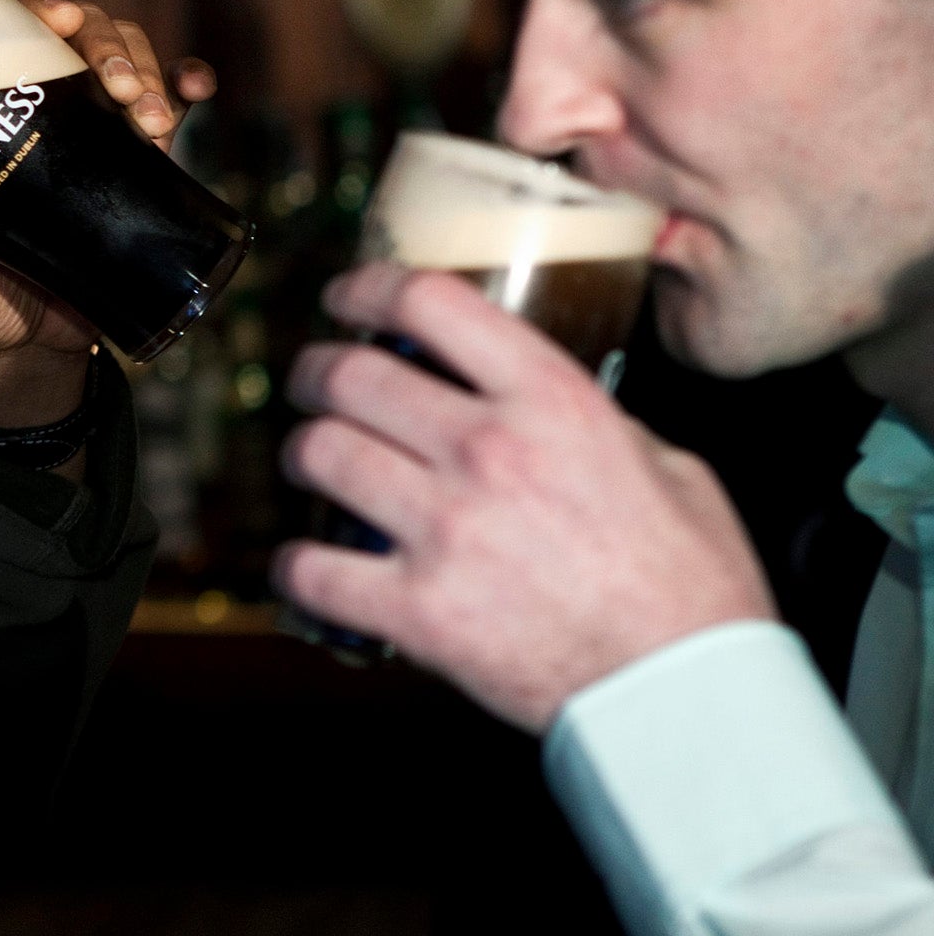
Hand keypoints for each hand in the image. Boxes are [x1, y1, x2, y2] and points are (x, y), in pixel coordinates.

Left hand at [0, 0, 215, 454]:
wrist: (35, 344)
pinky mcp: (134, 156)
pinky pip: (168, 104)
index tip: (57, 18)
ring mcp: (92, 125)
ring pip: (128, 59)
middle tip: (120, 89)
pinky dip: (186, 84)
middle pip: (80, 37)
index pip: (6, 31)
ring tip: (154, 120)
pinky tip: (197, 88)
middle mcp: (41, 104)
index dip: (33, 7)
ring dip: (149, 73)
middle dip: (109, 48)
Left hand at [273, 262, 775, 731]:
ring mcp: (445, 530)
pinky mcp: (417, 609)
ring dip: (302, 453)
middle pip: (350, 375)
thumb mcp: (664, 462)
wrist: (687, 695)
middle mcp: (488, 451)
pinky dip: (294, 564)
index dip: (369, 288)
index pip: (428, 302)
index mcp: (551, 402)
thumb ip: (588, 417)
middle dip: (315, 371)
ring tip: (310, 460)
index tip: (348, 298)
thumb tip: (530, 399)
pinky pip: (311, 568)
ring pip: (318, 453)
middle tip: (313, 380)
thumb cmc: (690, 586)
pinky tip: (304, 561)